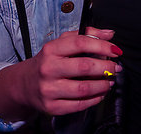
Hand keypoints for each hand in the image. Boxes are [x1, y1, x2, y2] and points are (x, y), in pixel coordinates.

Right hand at [0, 27, 121, 118]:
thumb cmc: (49, 61)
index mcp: (51, 49)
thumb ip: (86, 35)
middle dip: (106, 68)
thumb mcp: (62, 44)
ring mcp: (49, 89)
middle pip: (84, 67)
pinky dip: (95, 99)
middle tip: (115, 68)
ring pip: (83, 89)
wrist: (25, 84)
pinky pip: (79, 105)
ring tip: (110, 81)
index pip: (80, 43)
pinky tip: (100, 93)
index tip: (116, 51)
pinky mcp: (52, 107)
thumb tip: (110, 34)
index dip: (102, 46)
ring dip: (103, 85)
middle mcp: (48, 68)